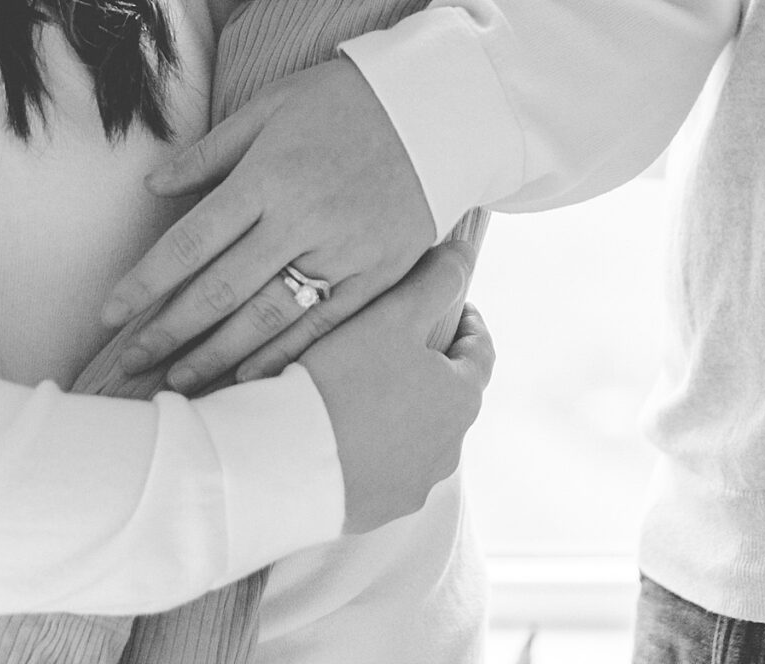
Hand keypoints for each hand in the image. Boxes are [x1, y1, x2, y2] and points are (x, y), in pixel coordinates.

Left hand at [98, 57, 435, 392]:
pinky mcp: (375, 275)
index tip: (109, 313)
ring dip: (217, 356)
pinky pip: (322, 327)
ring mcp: (341, 253)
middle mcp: (301, 221)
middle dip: (170, 330)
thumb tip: (154, 186)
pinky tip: (250, 379)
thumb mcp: (272, 106)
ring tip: (179, 381)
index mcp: (268, 176)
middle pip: (221, 290)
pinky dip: (283, 357)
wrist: (437, 108)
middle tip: (132, 362)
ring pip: (267, 319)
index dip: (146, 282)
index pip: (192, 241)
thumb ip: (211, 151)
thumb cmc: (344, 100)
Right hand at [301, 244, 493, 534]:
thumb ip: (435, 280)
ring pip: (418, 434)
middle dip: (430, 364)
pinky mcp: (378, 510)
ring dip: (402, 408)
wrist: (284, 462)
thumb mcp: (394, 314)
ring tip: (362, 382)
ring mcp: (413, 485)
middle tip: (398, 338)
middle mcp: (448, 449)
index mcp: (461, 399)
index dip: (466, 321)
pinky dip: (373, 444)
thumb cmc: (344, 380)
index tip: (451, 305)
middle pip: (449, 394)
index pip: (480, 351)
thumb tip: (464, 254)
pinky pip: (384, 467)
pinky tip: (341, 426)